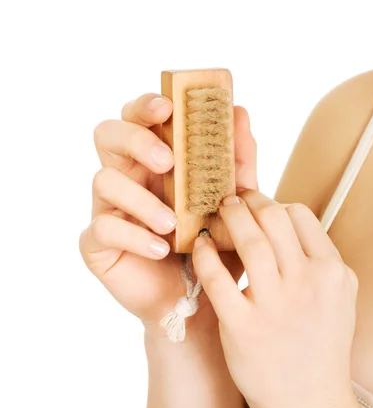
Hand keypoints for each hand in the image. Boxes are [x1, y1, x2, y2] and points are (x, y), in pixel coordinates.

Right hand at [79, 94, 257, 328]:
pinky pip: (102, 228)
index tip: (167, 106)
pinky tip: (161, 249)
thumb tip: (240, 113)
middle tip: (168, 162)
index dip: (146, 105)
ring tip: (173, 223)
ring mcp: (107, 209)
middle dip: (136, 139)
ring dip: (141, 198)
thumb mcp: (233, 205)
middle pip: (107, 135)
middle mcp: (127, 179)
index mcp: (153, 162)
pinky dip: (134, 235)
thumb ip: (237, 162)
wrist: (202, 302)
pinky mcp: (97, 244)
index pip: (138, 118)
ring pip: (103, 180)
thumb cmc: (214, 248)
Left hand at [192, 190, 358, 407]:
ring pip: (248, 241)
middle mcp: (307, 283)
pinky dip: (205, 255)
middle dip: (248, 201)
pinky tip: (200, 246)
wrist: (309, 403)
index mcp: (332, 272)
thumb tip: (296, 228)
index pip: (300, 216)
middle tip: (231, 199)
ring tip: (215, 213)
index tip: (258, 207)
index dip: (275, 204)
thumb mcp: (340, 300)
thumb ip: (323, 262)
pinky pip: (217, 278)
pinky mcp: (243, 327)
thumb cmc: (321, 350)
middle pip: (273, 219)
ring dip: (227, 219)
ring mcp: (275, 305)